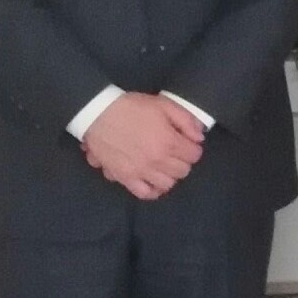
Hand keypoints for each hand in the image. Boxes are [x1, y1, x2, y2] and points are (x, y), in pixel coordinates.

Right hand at [81, 92, 204, 200]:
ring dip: (169, 175)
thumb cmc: (131, 107)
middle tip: (175, 152)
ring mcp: (141, 171)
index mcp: (168, 141)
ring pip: (167, 184)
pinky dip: (152, 190)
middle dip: (183, 161)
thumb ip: (185, 120)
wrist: (98, 113)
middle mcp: (157, 160)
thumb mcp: (163, 104)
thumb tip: (199, 138)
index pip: (194, 155)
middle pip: (183, 171)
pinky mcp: (125, 178)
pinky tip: (152, 181)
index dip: (193, 147)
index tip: (186, 142)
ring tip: (163, 165)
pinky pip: (145, 193)